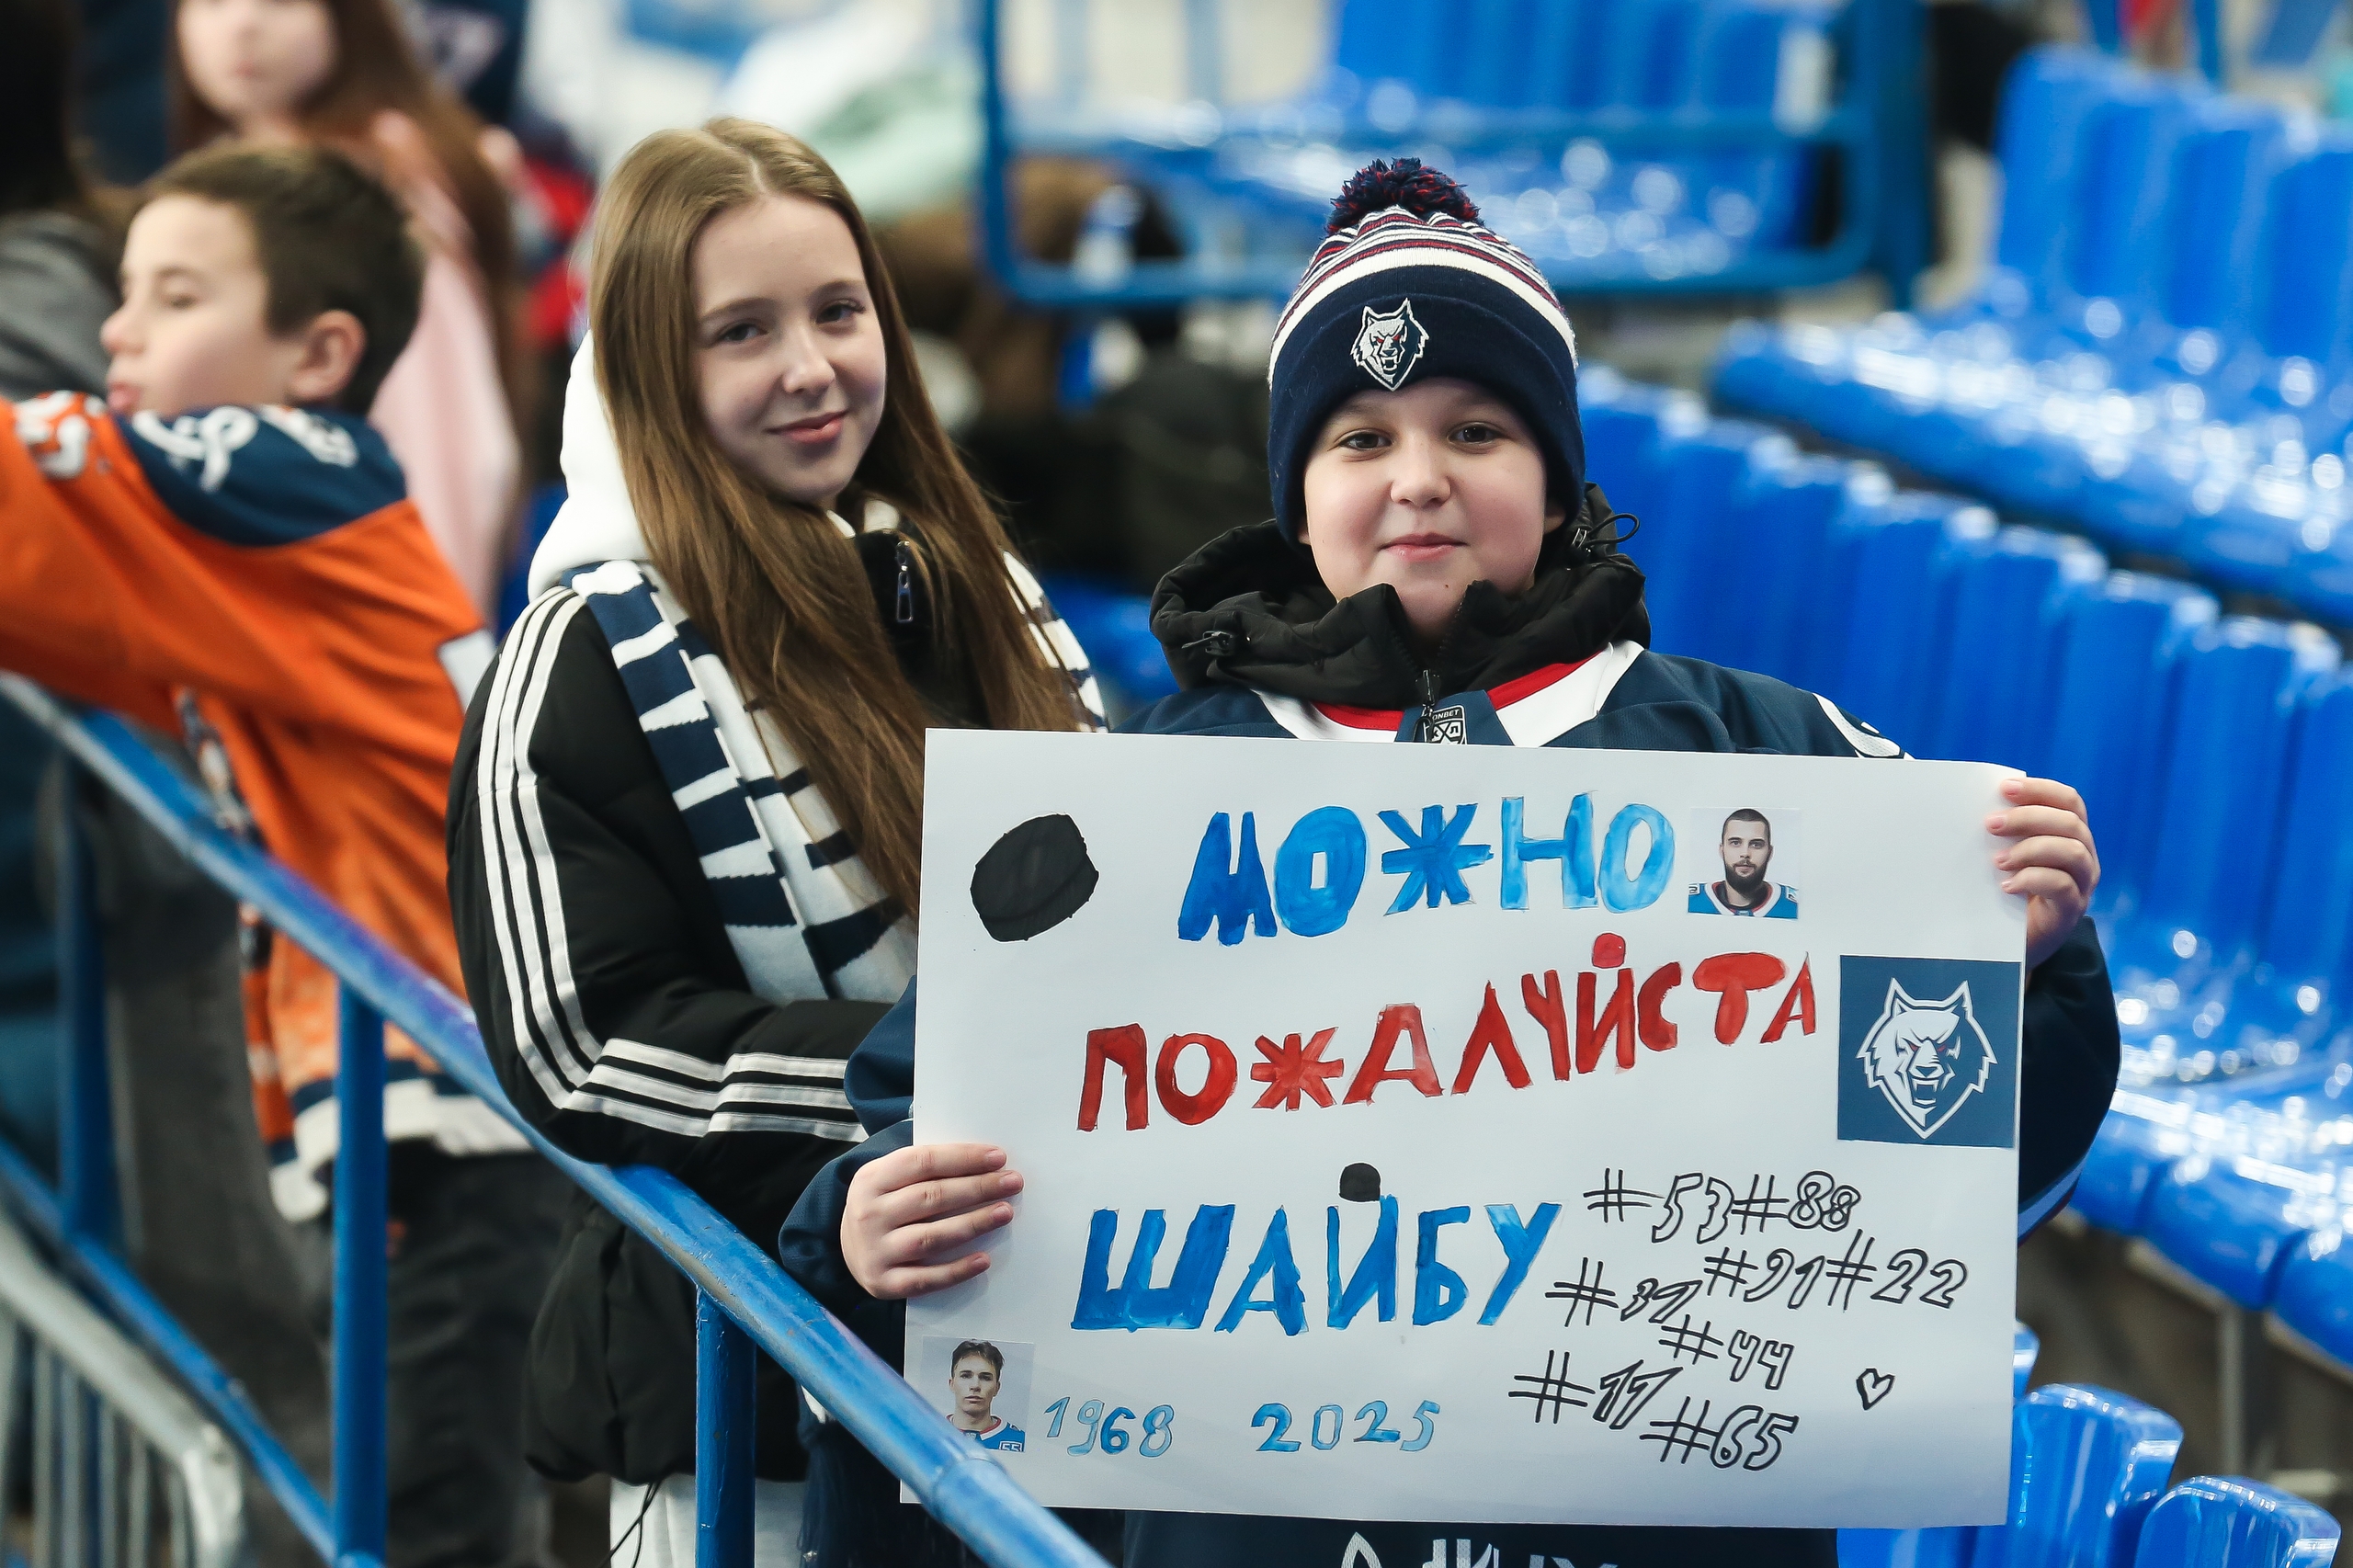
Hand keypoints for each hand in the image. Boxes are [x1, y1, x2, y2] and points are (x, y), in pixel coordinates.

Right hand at [842, 1141, 1021, 1300]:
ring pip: (931, 1237)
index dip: (963, 1158)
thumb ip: (925, 1168)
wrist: (848, 1248)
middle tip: (1012, 1183)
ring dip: (973, 1224)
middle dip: (977, 1188)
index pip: (922, 1162)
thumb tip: (983, 1163)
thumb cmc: (885, 1205)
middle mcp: (869, 1215)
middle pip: (931, 1197)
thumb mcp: (889, 1178)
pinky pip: (926, 1279)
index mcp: (871, 1179)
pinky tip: (983, 1260)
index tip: (998, 1158)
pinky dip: (957, 1271)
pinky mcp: (884, 1283)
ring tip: (1005, 1213)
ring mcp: (875, 1251)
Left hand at [1987, 776, 2098, 970]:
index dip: (2040, 790)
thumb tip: (1971, 802)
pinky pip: (2061, 886)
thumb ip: (2001, 832)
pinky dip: (2032, 879)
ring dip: (2031, 849)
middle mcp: (2083, 857)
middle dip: (2029, 817)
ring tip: (1997, 860)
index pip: (2069, 801)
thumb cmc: (2002, 892)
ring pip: (2072, 853)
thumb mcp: (2003, 855)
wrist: (2007, 945)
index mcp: (2069, 836)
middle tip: (1991, 824)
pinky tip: (2005, 885)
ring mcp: (2081, 885)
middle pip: (2071, 823)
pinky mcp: (2070, 911)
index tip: (2004, 788)